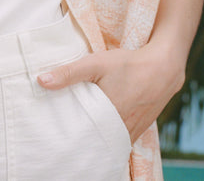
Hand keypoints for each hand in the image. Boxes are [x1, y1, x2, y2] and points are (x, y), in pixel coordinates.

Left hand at [37, 43, 184, 143]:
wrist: (163, 68)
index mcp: (106, 117)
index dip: (68, 133)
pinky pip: (119, 138)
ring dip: (95, 136)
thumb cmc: (128, 65)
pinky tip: (99, 126)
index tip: (56, 130)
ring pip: (107, 140)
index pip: (81, 134)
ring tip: (80, 129)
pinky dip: (109, 135)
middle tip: (65, 131)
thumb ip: (69, 73)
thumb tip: (41, 80)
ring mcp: (131, 132)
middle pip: (93, 139)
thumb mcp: (95, 63)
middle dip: (80, 136)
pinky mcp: (138, 130)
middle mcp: (119, 129)